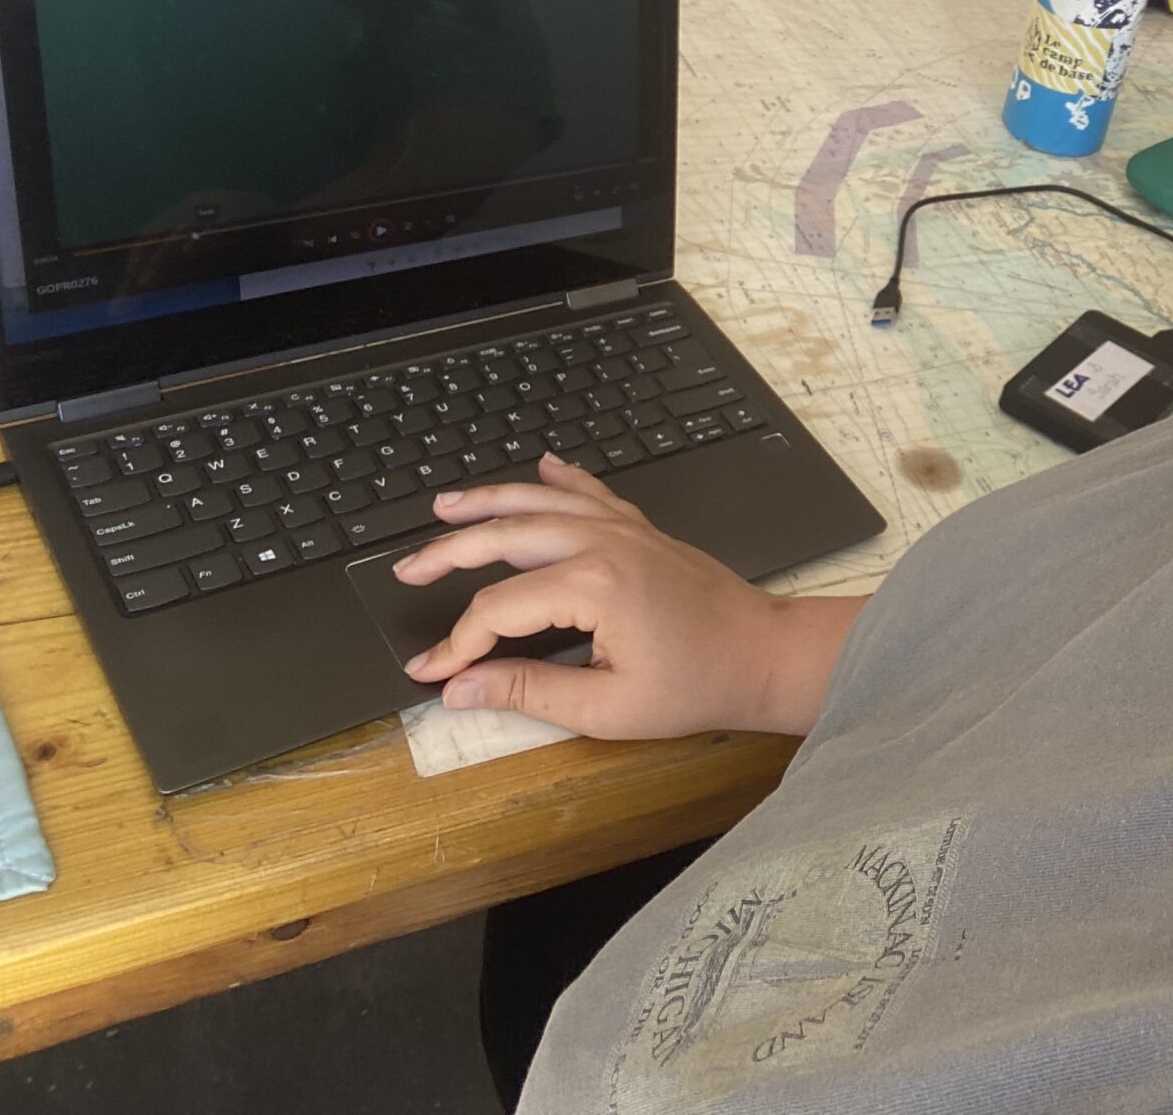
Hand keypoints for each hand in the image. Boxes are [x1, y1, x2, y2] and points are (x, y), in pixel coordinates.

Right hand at [392, 455, 860, 738]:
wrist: (765, 654)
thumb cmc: (697, 685)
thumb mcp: (608, 708)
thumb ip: (529, 692)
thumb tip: (462, 686)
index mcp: (594, 586)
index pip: (499, 609)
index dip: (457, 643)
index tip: (428, 671)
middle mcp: (606, 543)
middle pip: (508, 535)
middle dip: (451, 551)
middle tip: (407, 568)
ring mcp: (627, 529)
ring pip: (544, 501)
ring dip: (492, 500)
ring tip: (445, 506)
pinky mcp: (644, 530)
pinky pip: (593, 492)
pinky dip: (562, 477)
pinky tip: (542, 464)